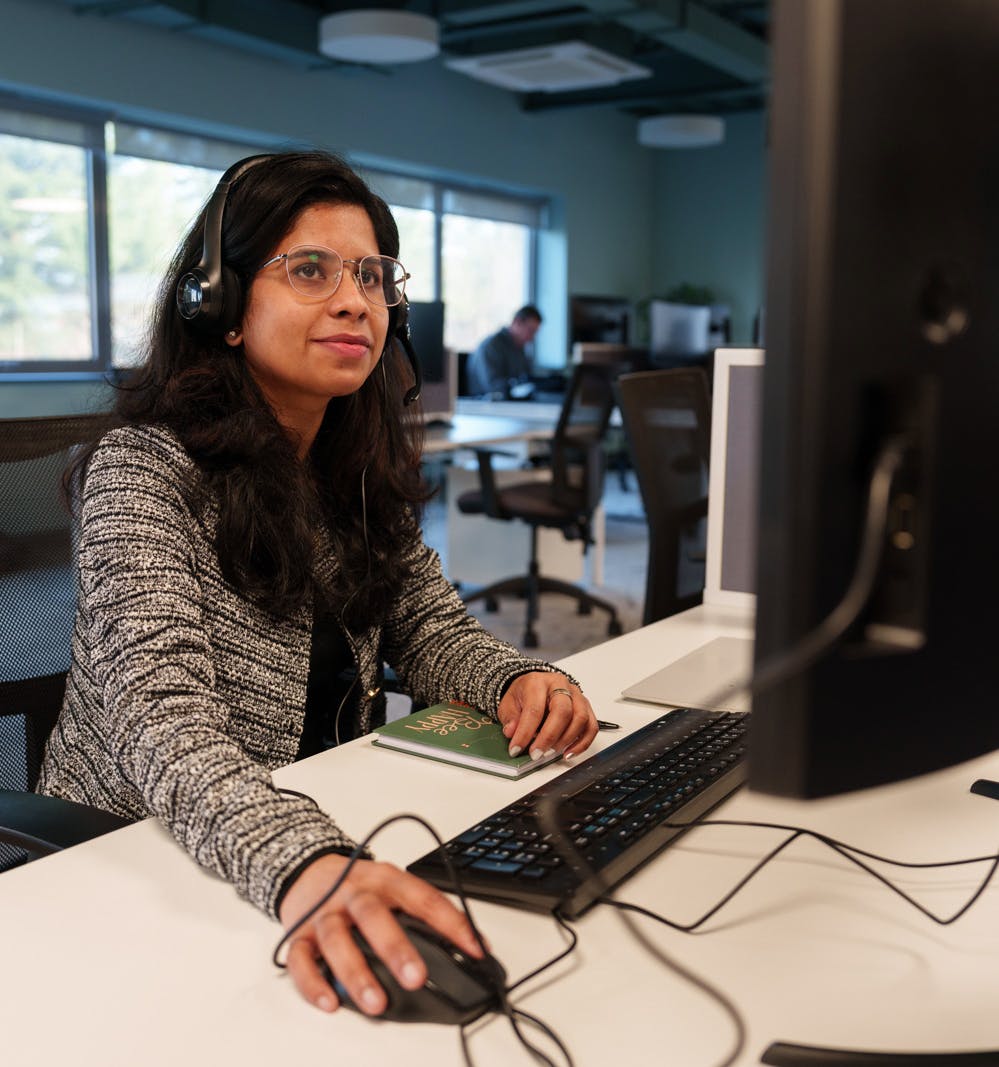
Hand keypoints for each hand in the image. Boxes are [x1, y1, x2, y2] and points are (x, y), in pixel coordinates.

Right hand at [279, 854, 482, 1014]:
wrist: (309, 870)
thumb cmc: (359, 885)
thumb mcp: (392, 887)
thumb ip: (421, 912)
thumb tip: (466, 945)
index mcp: (385, 879)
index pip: (423, 897)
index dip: (451, 922)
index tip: (474, 948)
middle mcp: (354, 893)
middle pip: (373, 915)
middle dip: (395, 948)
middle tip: (416, 977)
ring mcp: (325, 913)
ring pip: (337, 940)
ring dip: (357, 973)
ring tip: (375, 1002)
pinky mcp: (299, 934)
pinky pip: (300, 959)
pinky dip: (313, 983)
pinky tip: (331, 1002)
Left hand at [497, 673, 597, 761]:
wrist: (535, 685)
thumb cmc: (524, 694)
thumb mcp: (509, 703)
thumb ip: (510, 717)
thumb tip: (511, 731)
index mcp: (538, 682)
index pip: (535, 709)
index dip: (525, 732)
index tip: (516, 749)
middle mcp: (560, 685)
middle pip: (562, 711)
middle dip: (549, 737)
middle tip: (536, 753)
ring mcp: (576, 695)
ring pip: (580, 718)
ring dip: (566, 740)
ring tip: (550, 752)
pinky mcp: (586, 707)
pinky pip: (591, 726)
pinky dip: (582, 743)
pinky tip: (568, 753)